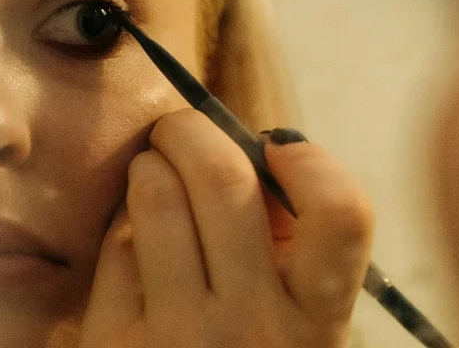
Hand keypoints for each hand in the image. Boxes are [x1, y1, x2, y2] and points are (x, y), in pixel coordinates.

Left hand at [80, 109, 374, 347]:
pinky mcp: (116, 341)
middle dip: (192, 131)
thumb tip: (253, 152)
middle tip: (178, 134)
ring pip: (156, 197)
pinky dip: (122, 226)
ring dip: (149, 166)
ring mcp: (180, 336)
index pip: (342, 214)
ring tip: (151, 175)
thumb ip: (286, 242)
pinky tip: (133, 243)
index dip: (311, 161)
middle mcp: (253, 329)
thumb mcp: (292, 315)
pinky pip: (116, 244)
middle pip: (223, 179)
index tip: (275, 150)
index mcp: (316, 322)